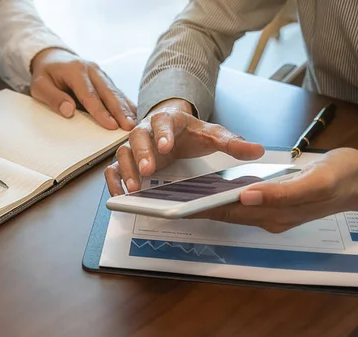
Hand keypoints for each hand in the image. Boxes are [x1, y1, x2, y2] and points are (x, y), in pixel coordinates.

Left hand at [30, 48, 136, 130]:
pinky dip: (127, 104)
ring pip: (116, 93)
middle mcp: (92, 70)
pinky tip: (135, 115)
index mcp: (75, 70)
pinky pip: (117, 93)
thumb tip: (68, 110)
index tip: (110, 125)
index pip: (89, 95)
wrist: (53, 57)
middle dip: (120, 111)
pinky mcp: (105, 80)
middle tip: (129, 127)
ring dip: (126, 109)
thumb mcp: (39, 85)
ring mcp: (101, 74)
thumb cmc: (46, 74)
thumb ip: (53, 97)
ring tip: (135, 124)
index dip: (100, 111)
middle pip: (108, 93)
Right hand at [105, 98, 264, 195]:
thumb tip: (257, 150)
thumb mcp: (212, 134)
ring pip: (123, 153)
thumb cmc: (190, 132)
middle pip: (137, 138)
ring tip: (134, 188)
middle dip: (141, 154)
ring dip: (126, 170)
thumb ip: (232, 142)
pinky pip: (113, 168)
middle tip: (147, 171)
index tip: (166, 146)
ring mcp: (134, 146)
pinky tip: (119, 194)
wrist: (172, 125)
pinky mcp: (127, 160)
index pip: (163, 122)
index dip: (162, 133)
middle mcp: (146, 130)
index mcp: (168, 120)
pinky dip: (113, 180)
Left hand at [188, 148, 357, 232]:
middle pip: (227, 214)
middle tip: (171, 203)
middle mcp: (272, 218)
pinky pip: (244, 204)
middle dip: (199, 210)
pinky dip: (225, 199)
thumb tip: (245, 196)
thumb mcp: (315, 181)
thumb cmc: (342, 176)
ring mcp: (274, 213)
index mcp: (278, 214)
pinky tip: (213, 192)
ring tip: (183, 197)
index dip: (203, 211)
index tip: (178, 208)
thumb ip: (280, 192)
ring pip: (234, 210)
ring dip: (209, 205)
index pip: (230, 213)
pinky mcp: (277, 205)